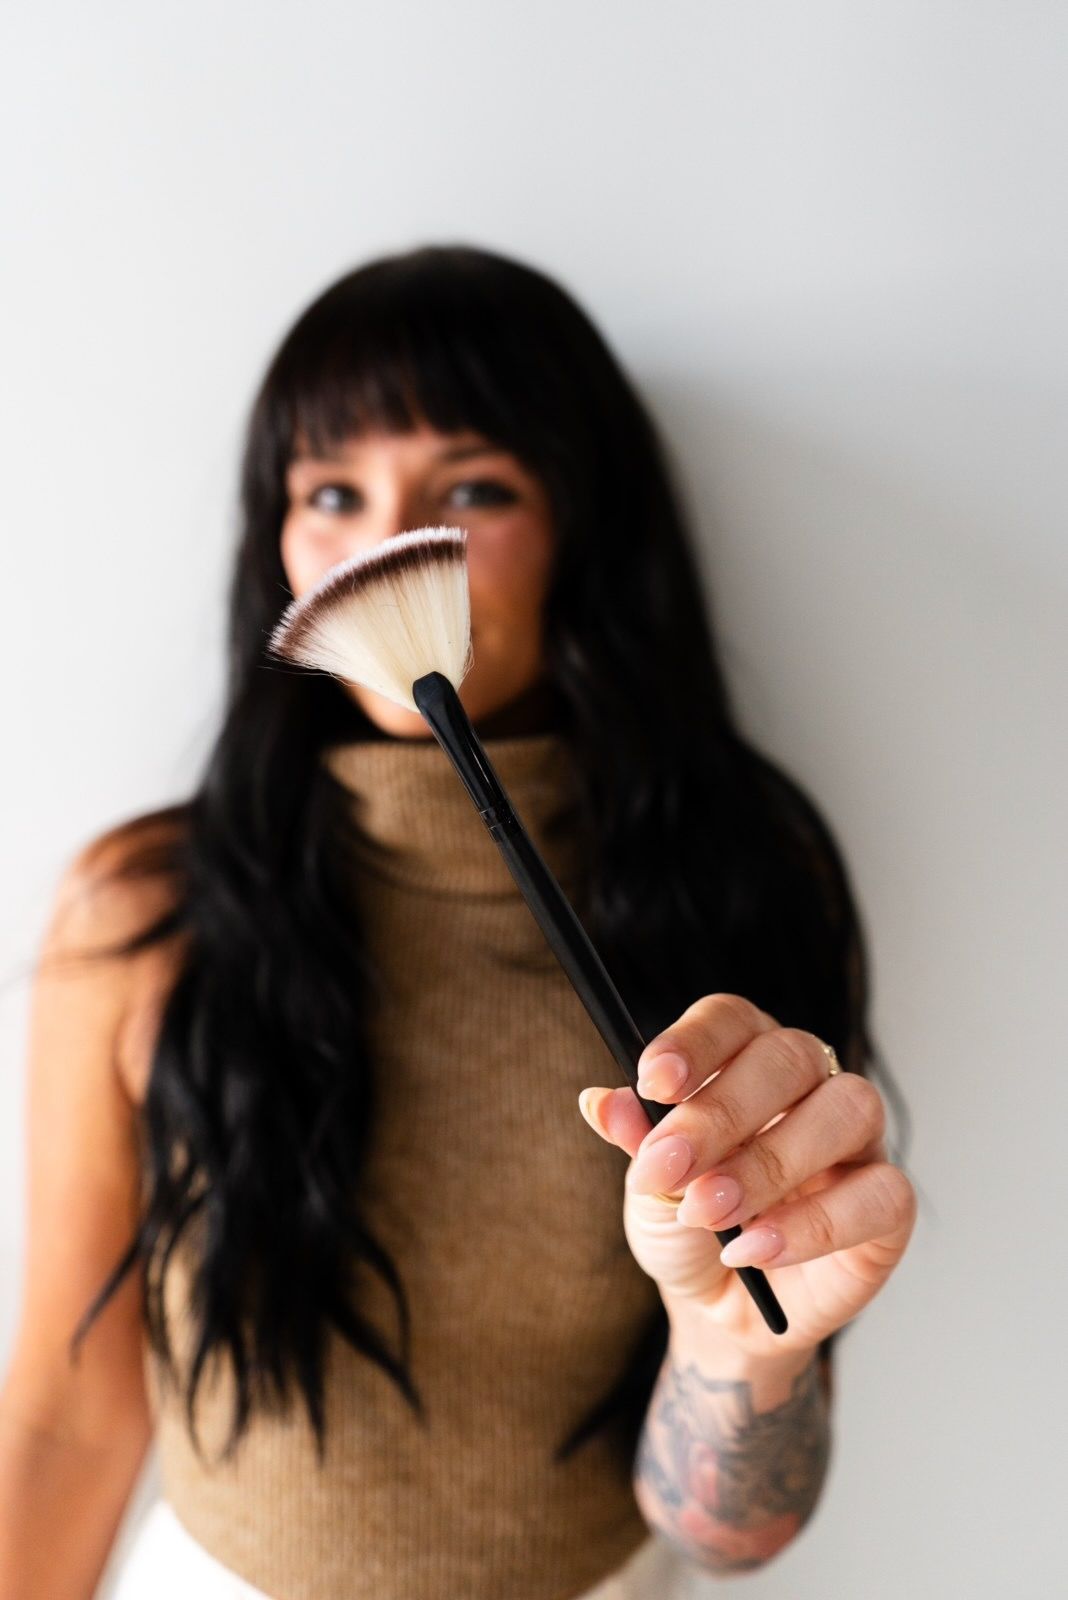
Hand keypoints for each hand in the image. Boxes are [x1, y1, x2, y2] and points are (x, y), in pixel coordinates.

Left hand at [578, 993, 916, 1360]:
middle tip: (671, 1167)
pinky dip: (813, 1224)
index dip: (695, 1042)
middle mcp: (810, 1086)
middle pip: (788, 1057)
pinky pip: (879, 1193)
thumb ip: (638, 1143)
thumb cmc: (687, 1230)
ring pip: (847, 1110)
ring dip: (771, 1163)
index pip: (732, 1020)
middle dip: (722, 1113)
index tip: (651, 1081)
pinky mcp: (888, 1206)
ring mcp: (858, 1143)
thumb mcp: (650, 1189)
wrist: (719, 1313)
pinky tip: (756, 1249)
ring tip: (711, 1212)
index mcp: (745, 1060)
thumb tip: (600, 1101)